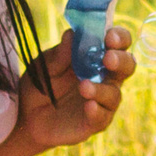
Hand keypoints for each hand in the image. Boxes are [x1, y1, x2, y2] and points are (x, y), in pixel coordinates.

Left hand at [0, 25, 133, 155]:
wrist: (27, 116)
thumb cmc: (42, 83)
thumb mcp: (46, 65)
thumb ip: (60, 53)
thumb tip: (72, 33)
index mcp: (97, 57)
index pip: (118, 43)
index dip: (119, 38)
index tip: (109, 37)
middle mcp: (106, 77)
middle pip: (127, 66)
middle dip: (121, 61)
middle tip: (107, 59)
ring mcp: (102, 101)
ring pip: (115, 94)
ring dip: (102, 89)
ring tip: (83, 87)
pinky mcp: (94, 122)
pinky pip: (103, 117)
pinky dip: (97, 111)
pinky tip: (89, 106)